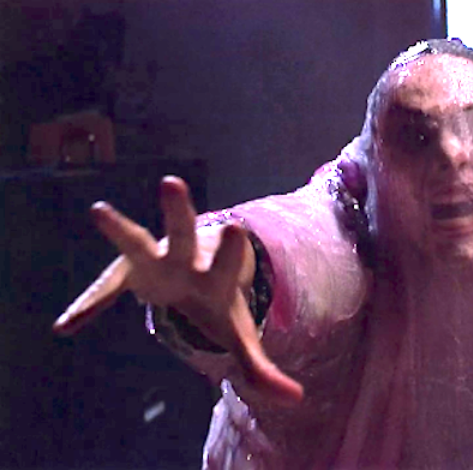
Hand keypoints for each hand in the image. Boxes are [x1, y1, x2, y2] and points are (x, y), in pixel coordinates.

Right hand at [53, 176, 303, 404]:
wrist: (196, 279)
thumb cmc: (219, 305)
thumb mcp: (240, 336)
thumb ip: (261, 367)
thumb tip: (296, 398)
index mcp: (216, 274)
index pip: (226, 261)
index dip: (230, 249)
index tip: (237, 227)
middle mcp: (185, 259)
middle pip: (182, 232)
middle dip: (178, 211)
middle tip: (172, 182)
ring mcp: (153, 261)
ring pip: (136, 241)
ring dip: (119, 228)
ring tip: (98, 210)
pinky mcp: (127, 272)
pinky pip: (104, 290)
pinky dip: (88, 306)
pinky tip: (67, 326)